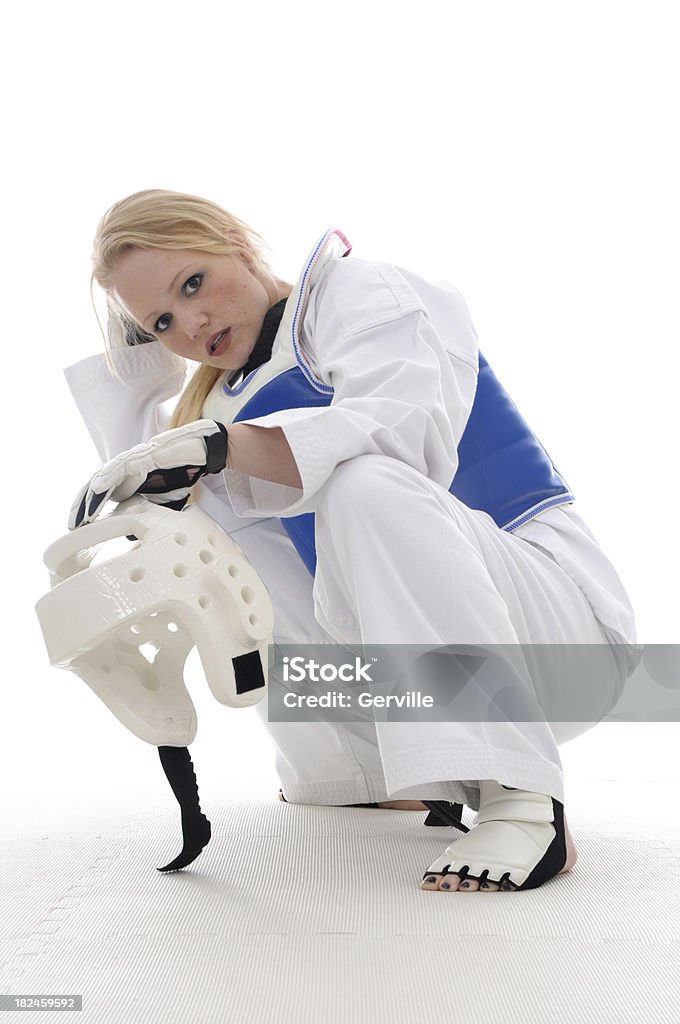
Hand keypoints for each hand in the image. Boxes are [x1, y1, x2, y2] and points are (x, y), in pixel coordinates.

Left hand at [69, 419, 228, 529]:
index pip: (101, 495)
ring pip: (104, 476)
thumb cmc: (184, 471)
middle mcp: (126, 468)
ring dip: (90, 496)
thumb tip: (132, 536)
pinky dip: (108, 478)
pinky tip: (97, 489)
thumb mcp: (165, 501)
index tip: (79, 528)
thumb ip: (150, 514)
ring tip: (81, 514)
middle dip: (82, 506)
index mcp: (129, 479)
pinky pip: (121, 466)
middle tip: (72, 526)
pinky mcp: (143, 453)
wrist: (206, 451)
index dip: (89, 510)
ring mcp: (133, 459)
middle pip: (96, 486)